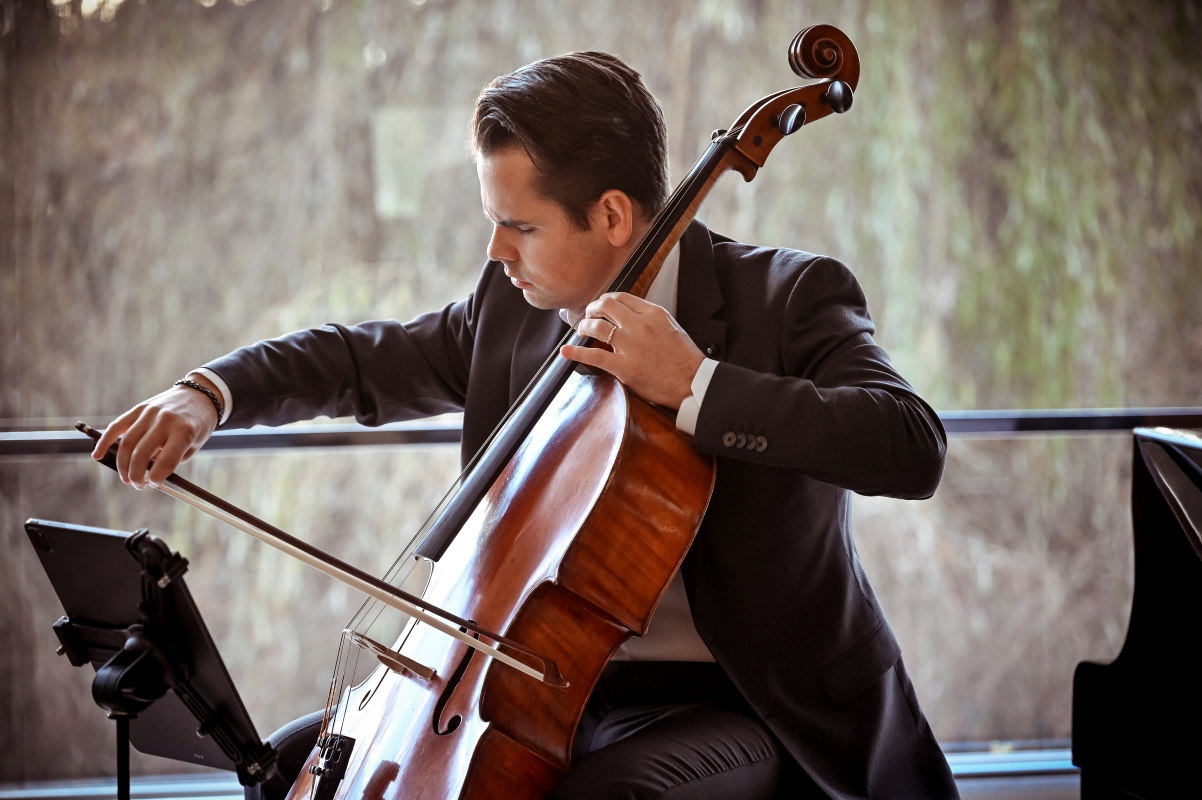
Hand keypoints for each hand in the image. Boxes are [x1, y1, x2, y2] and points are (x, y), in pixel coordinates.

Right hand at [92, 373, 220, 488]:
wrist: (199, 394)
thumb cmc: (198, 424)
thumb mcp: (193, 444)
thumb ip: (172, 459)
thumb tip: (148, 474)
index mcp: (183, 431)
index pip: (166, 460)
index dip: (157, 478)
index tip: (154, 484)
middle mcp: (164, 420)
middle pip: (141, 453)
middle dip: (136, 475)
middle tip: (138, 485)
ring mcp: (149, 413)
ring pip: (127, 443)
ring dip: (123, 465)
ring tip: (127, 478)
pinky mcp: (139, 408)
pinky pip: (117, 426)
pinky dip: (105, 442)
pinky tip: (98, 456)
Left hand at [561, 293, 705, 409]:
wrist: (693, 383)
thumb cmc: (685, 358)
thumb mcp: (671, 326)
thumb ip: (650, 318)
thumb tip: (630, 314)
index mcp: (653, 314)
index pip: (622, 297)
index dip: (606, 299)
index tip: (601, 305)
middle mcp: (640, 325)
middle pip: (606, 306)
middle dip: (592, 308)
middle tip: (588, 314)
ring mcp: (630, 346)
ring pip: (597, 326)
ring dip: (584, 326)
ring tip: (582, 329)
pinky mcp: (624, 367)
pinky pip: (594, 356)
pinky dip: (576, 352)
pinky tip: (566, 350)